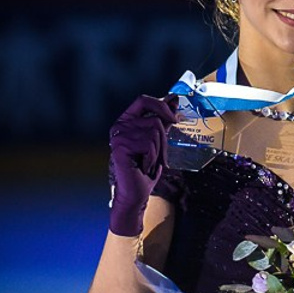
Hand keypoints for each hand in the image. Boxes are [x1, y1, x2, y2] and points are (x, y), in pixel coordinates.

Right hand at [108, 94, 178, 235]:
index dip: (160, 105)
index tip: (174, 118)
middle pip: (155, 120)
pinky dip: (152, 158)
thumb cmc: (146, 168)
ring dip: (157, 152)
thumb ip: (163, 121)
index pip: (143, 100)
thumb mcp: (158, 141)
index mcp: (126, 120)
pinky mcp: (120, 147)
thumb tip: (174, 100)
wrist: (136, 192)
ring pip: (154, 133)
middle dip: (163, 141)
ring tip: (147, 162)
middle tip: (155, 157)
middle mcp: (119, 125)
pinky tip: (142, 166)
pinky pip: (149, 145)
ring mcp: (118, 136)